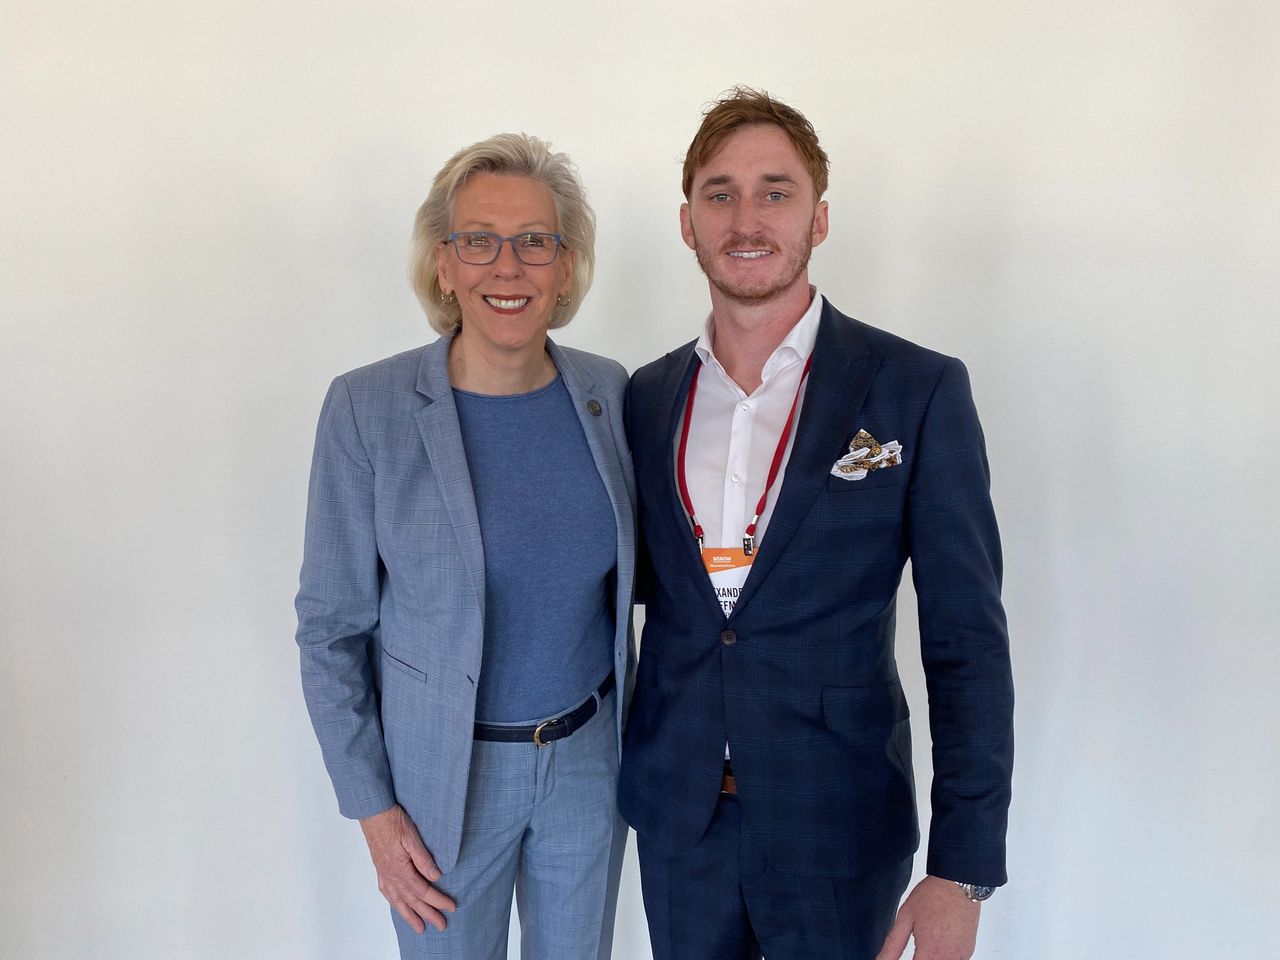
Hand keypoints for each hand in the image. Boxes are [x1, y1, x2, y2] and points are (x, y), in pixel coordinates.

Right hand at [359, 804, 456, 933]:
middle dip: (428, 914)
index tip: (451, 907)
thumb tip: (436, 877)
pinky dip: (395, 904)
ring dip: (410, 916)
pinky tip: (399, 907)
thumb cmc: (393, 822)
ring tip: (419, 928)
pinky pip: (388, 893)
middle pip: (412, 901)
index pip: (423, 891)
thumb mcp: (412, 837)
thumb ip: (423, 859)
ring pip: (398, 901)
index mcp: (400, 869)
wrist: (373, 813)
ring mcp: (384, 874)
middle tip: (441, 925)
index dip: (438, 901)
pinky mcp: (381, 870)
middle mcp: (391, 876)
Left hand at [876, 875, 979, 959]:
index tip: (910, 955)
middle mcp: (946, 957)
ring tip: (928, 941)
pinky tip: (940, 943)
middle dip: (920, 958)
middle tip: (918, 944)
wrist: (958, 883)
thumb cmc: (932, 895)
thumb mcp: (905, 917)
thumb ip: (893, 944)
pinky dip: (945, 956)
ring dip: (932, 957)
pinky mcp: (968, 951)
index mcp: (928, 951)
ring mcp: (960, 956)